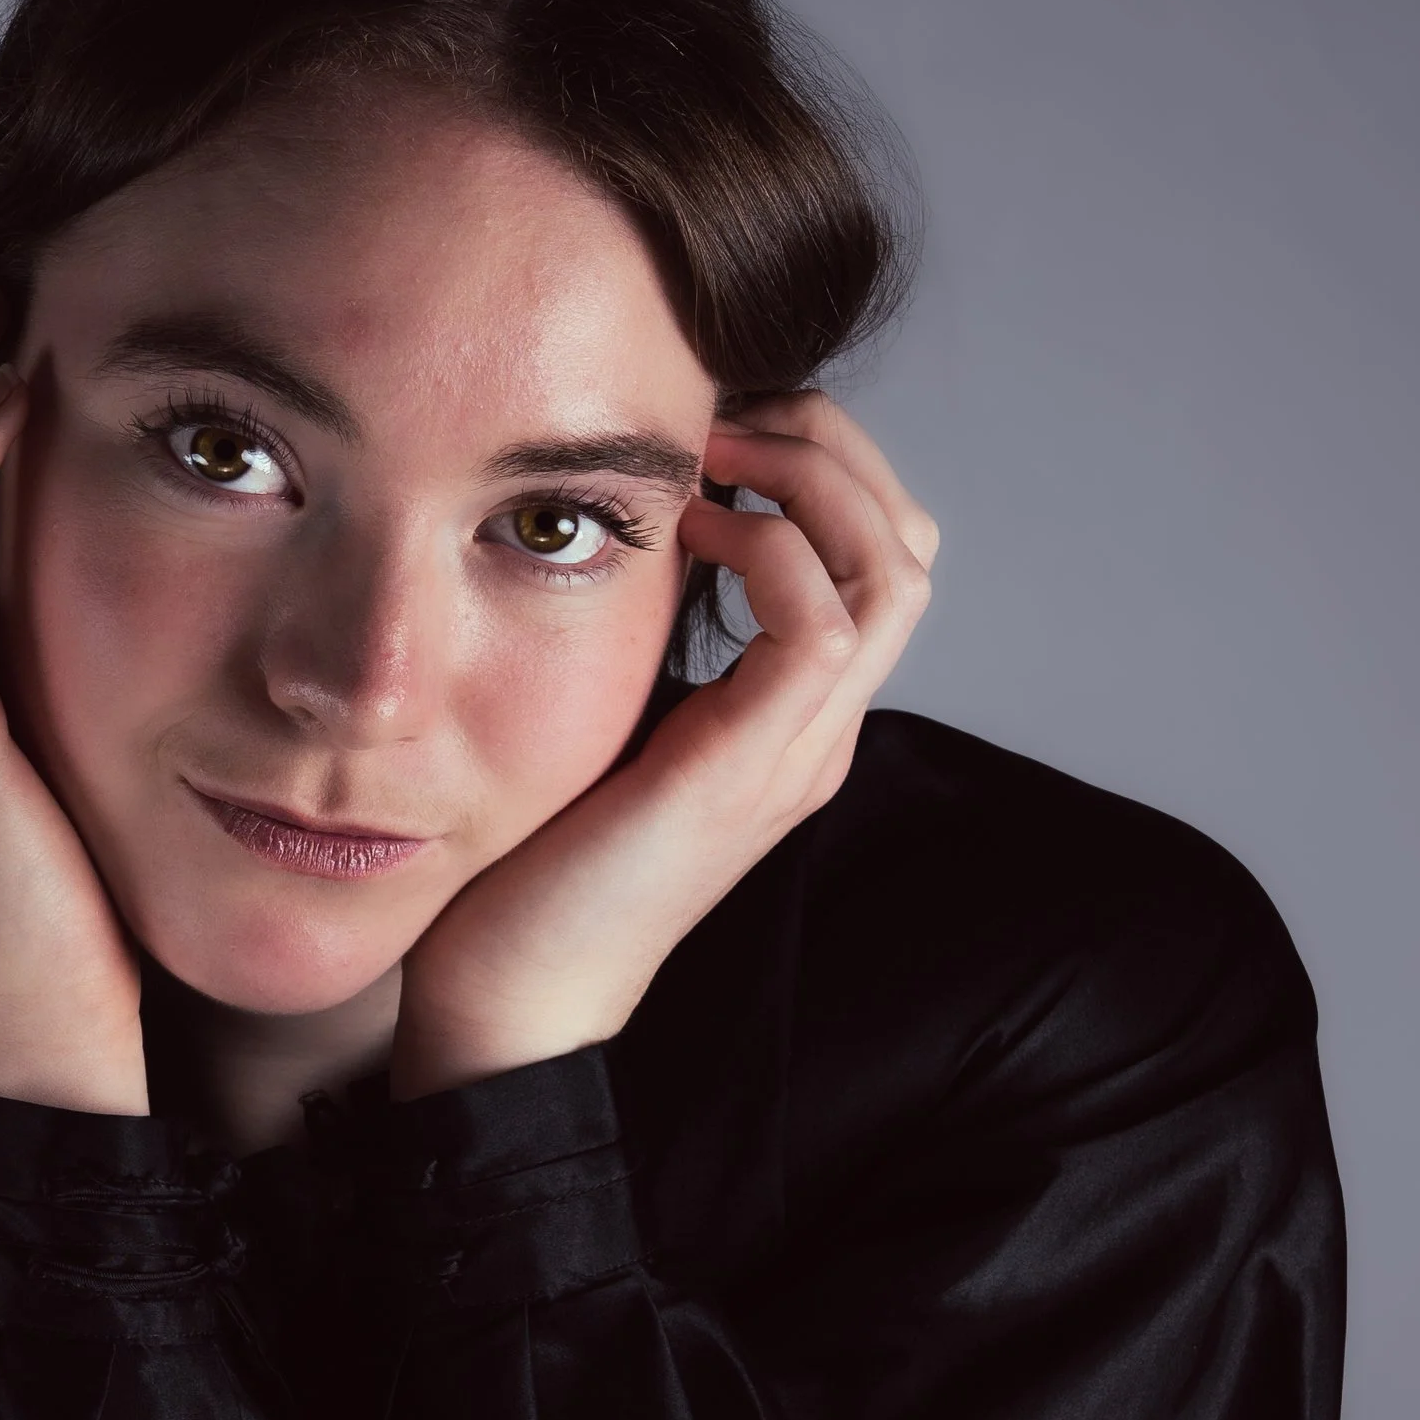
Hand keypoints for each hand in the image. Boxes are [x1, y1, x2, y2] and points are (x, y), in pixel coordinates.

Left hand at [391, 394, 936, 1096]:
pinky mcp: (751, 769)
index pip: (878, 553)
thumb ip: (640, 632)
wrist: (508, 1004)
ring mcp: (798, 752)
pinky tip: (689, 529)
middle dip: (833, 445)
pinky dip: (772, 545)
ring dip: (813, 478)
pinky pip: (824, 621)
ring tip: (713, 454)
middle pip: (910, 541)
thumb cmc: (529, 868)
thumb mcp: (599, 713)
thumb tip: (625, 518)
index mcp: (791, 718)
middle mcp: (818, 730)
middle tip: (727, 415)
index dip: (819, 463)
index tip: (714, 430)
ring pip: (895, 566)